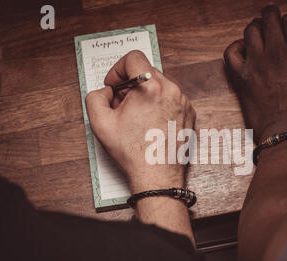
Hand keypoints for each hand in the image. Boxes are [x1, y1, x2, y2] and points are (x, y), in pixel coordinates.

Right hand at [85, 50, 195, 193]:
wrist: (157, 176)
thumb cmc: (134, 152)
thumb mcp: (100, 123)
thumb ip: (95, 97)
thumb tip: (107, 91)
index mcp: (151, 87)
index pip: (133, 57)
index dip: (118, 69)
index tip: (114, 85)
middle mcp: (172, 90)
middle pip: (147, 72)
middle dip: (131, 86)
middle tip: (122, 106)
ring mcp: (184, 102)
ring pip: (161, 86)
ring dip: (146, 95)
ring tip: (137, 117)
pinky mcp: (190, 114)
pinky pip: (172, 100)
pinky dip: (160, 106)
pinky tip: (151, 124)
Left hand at [224, 5, 286, 143]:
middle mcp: (276, 53)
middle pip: (270, 18)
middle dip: (272, 15)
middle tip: (272, 17)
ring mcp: (256, 65)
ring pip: (250, 30)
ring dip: (255, 27)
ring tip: (259, 33)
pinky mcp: (241, 78)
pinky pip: (230, 53)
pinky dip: (235, 47)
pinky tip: (243, 49)